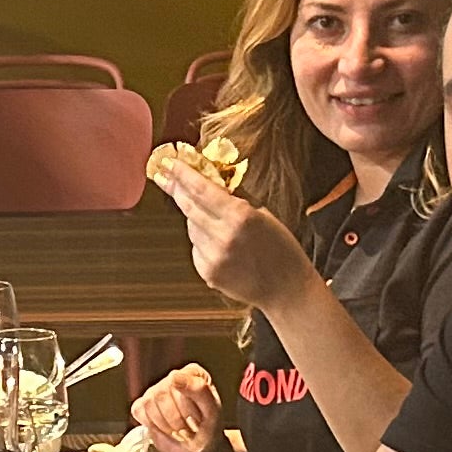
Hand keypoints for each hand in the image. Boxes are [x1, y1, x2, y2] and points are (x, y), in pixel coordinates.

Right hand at [131, 362, 224, 451]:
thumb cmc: (208, 430)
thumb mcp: (212, 413)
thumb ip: (199, 390)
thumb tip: (176, 376)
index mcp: (192, 374)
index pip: (176, 382)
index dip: (185, 407)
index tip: (196, 420)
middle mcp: (172, 379)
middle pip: (161, 394)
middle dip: (175, 419)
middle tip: (188, 429)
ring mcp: (156, 391)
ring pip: (148, 404)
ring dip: (165, 425)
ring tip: (179, 430)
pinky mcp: (143, 405)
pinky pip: (139, 412)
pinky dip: (152, 426)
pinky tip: (165, 429)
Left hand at [150, 154, 315, 317]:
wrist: (286, 288)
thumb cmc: (281, 249)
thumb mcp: (263, 215)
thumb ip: (234, 201)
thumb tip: (207, 182)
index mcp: (240, 216)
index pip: (201, 189)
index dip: (182, 174)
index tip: (169, 162)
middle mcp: (223, 236)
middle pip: (188, 206)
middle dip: (176, 189)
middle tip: (165, 176)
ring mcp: (213, 256)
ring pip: (192, 227)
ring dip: (196, 218)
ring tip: (216, 221)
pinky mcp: (208, 273)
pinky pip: (196, 247)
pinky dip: (202, 241)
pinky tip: (222, 245)